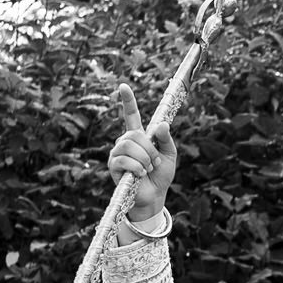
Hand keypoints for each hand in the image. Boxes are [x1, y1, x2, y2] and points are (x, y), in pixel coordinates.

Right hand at [106, 85, 176, 221]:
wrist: (154, 196)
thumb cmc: (161, 175)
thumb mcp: (169, 155)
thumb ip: (166, 139)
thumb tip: (162, 125)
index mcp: (138, 136)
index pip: (131, 115)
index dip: (128, 101)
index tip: (123, 86)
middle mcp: (125, 142)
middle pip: (133, 134)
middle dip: (149, 149)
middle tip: (154, 162)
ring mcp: (117, 154)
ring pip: (128, 145)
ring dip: (144, 158)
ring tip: (147, 169)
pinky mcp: (113, 166)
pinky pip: (124, 160)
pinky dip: (137, 167)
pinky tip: (140, 174)